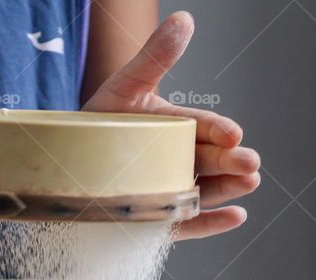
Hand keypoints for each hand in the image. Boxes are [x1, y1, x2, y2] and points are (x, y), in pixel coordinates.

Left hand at [84, 11, 260, 239]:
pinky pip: (188, 223)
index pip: (202, 128)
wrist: (65, 164)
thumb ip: (154, 58)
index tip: (233, 133)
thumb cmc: (97, 123)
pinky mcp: (159, 219)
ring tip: (249, 183)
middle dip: (232, 162)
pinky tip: (236, 216)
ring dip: (228, 189)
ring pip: (205, 191)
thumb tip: (185, 19)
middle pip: (209, 160)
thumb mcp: (124, 88)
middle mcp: (177, 159)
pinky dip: (211, 222)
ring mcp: (170, 190)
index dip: (219, 131)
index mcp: (175, 128)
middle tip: (250, 163)